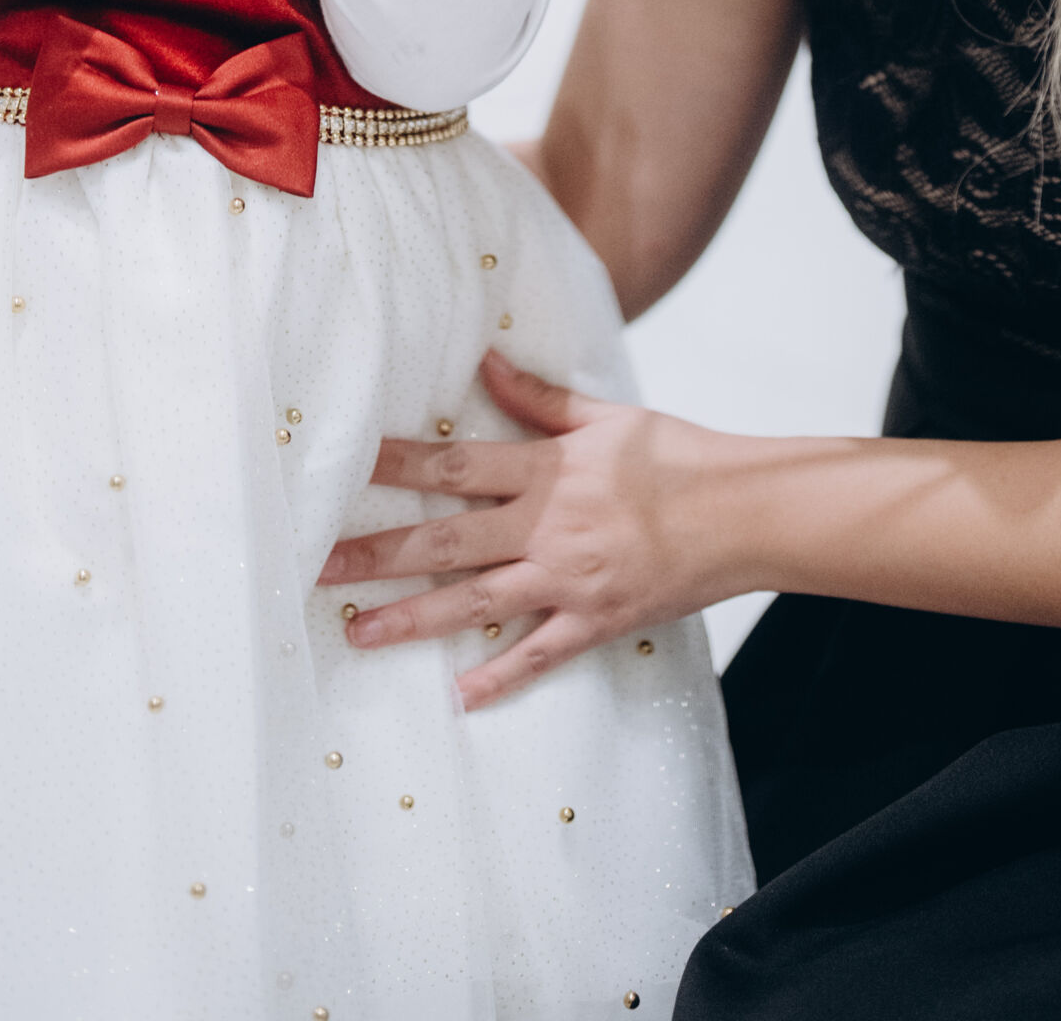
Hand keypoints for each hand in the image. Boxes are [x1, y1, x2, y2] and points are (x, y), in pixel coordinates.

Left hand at [316, 352, 738, 708]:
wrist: (744, 513)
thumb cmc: (679, 455)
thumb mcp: (607, 416)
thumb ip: (540, 398)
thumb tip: (486, 363)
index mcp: (546, 472)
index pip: (454, 466)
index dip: (396, 465)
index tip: (344, 466)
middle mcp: (546, 528)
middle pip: (444, 544)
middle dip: (376, 554)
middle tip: (316, 566)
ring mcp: (568, 582)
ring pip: (474, 604)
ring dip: (411, 620)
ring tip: (356, 632)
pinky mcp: (595, 621)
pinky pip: (538, 655)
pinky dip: (499, 677)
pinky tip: (458, 696)